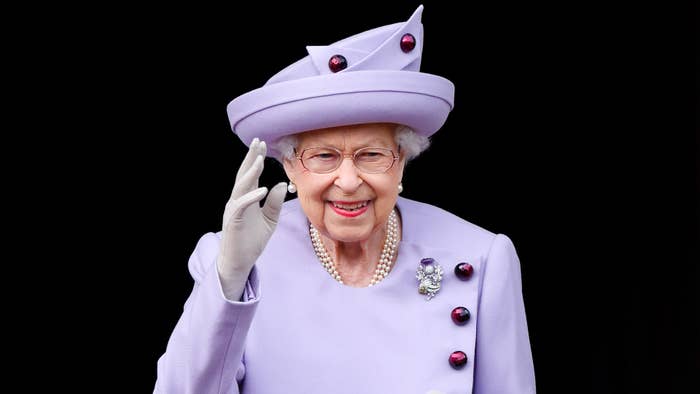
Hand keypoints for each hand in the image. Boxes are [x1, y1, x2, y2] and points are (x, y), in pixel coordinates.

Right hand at [216, 138, 286, 298]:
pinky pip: (242, 205)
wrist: (240, 262)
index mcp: (246, 198)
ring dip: (250, 172)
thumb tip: (281, 184)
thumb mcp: (269, 220)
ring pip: (241, 186)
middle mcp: (238, 200)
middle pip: (243, 175)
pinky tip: (262, 188)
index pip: (250, 175)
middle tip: (257, 142)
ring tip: (259, 159)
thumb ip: (274, 202)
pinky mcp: (234, 221)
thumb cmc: (252, 241)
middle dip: (250, 158)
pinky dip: (252, 196)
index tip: (263, 145)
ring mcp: (234, 210)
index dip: (255, 160)